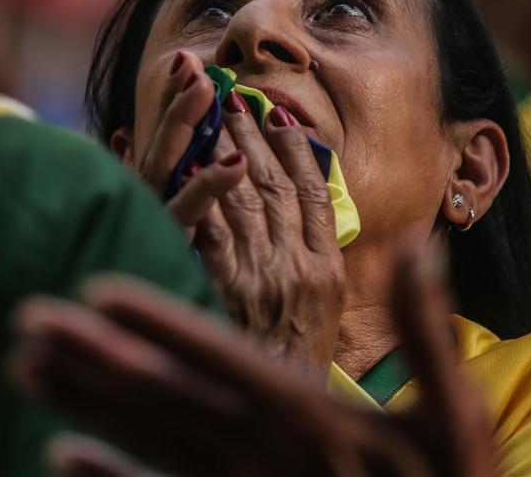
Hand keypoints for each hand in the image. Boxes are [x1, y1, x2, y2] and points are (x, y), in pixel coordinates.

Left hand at [8, 243, 494, 476]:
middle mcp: (266, 453)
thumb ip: (429, 331)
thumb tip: (421, 245)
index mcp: (314, 418)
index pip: (223, 361)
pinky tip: (59, 459)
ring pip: (153, 442)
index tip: (98, 292)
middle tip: (28, 320)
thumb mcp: (458, 413)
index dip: (161, 326)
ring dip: (86, 406)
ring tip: (26, 369)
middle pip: (169, 398)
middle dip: (96, 356)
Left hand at [135, 50, 345, 368]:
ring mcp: (262, 277)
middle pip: (274, 185)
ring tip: (211, 109)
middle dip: (252, 136)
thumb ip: (328, 266)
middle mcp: (299, 268)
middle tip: (235, 96)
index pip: (314, 195)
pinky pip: (211, 227)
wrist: (289, 434)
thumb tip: (341, 225)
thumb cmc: (304, 377)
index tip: (282, 117)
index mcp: (329, 272)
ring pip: (243, 196)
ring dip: (224, 147)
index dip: (298, 151)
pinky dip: (201, 188)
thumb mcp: (332, 320)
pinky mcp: (226, 291)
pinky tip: (190, 157)